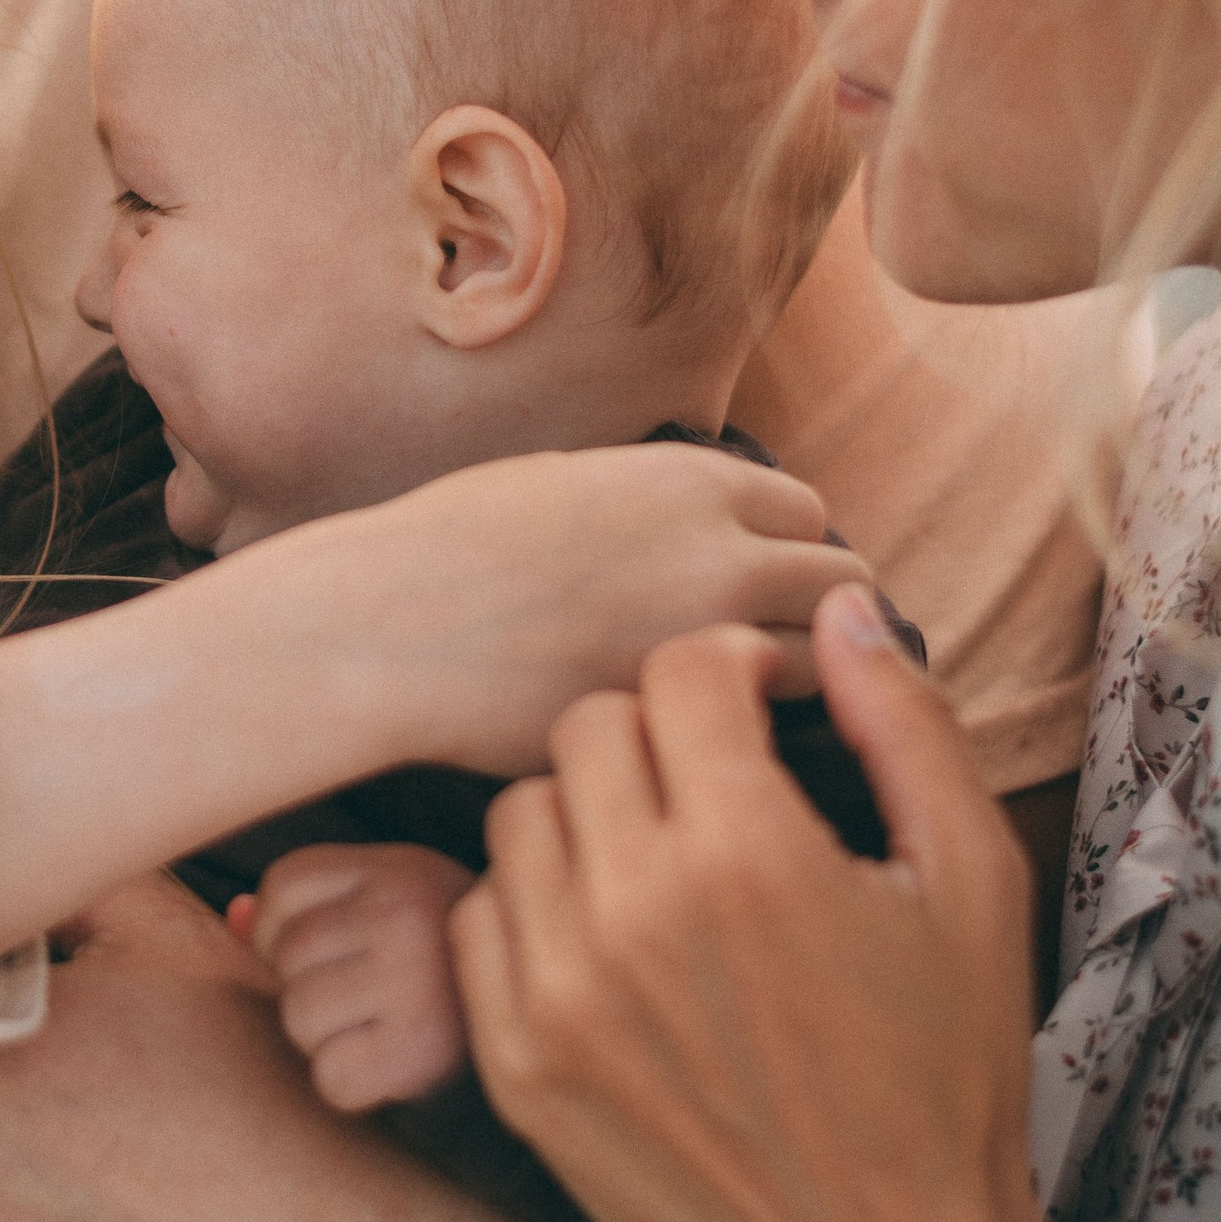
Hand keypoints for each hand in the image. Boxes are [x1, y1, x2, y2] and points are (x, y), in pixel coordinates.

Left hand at [244, 843, 475, 1110]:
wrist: (539, 1009)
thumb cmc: (445, 953)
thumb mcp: (392, 900)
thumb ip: (311, 903)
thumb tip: (233, 918)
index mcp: (395, 869)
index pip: (283, 884)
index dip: (281, 924)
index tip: (324, 948)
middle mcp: (403, 917)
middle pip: (285, 953)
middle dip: (305, 982)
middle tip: (358, 995)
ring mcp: (411, 984)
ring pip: (298, 1017)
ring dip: (321, 1035)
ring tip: (372, 1027)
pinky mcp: (418, 1053)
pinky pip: (330, 1077)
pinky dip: (347, 1082)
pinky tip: (386, 1064)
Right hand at [347, 442, 868, 771]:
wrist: (380, 629)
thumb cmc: (448, 548)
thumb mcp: (565, 481)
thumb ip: (658, 503)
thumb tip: (708, 524)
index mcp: (688, 481)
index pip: (808, 511)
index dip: (786, 546)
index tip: (759, 580)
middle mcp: (718, 554)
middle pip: (840, 583)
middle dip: (816, 612)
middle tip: (772, 646)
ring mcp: (702, 645)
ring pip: (822, 665)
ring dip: (794, 679)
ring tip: (745, 700)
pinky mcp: (676, 723)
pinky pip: (758, 731)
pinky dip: (744, 736)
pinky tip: (702, 740)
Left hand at [451, 584, 1161, 1221]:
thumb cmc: (942, 1077)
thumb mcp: (968, 883)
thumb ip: (904, 726)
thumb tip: (845, 610)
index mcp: (747, 853)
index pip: (678, 671)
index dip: (731, 668)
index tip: (766, 705)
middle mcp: (631, 912)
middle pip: (590, 727)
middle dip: (659, 728)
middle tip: (719, 777)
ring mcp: (555, 994)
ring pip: (524, 813)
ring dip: (590, 807)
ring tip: (665, 852)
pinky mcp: (513, 1064)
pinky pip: (482, 917)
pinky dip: (538, 902)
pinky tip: (612, 932)